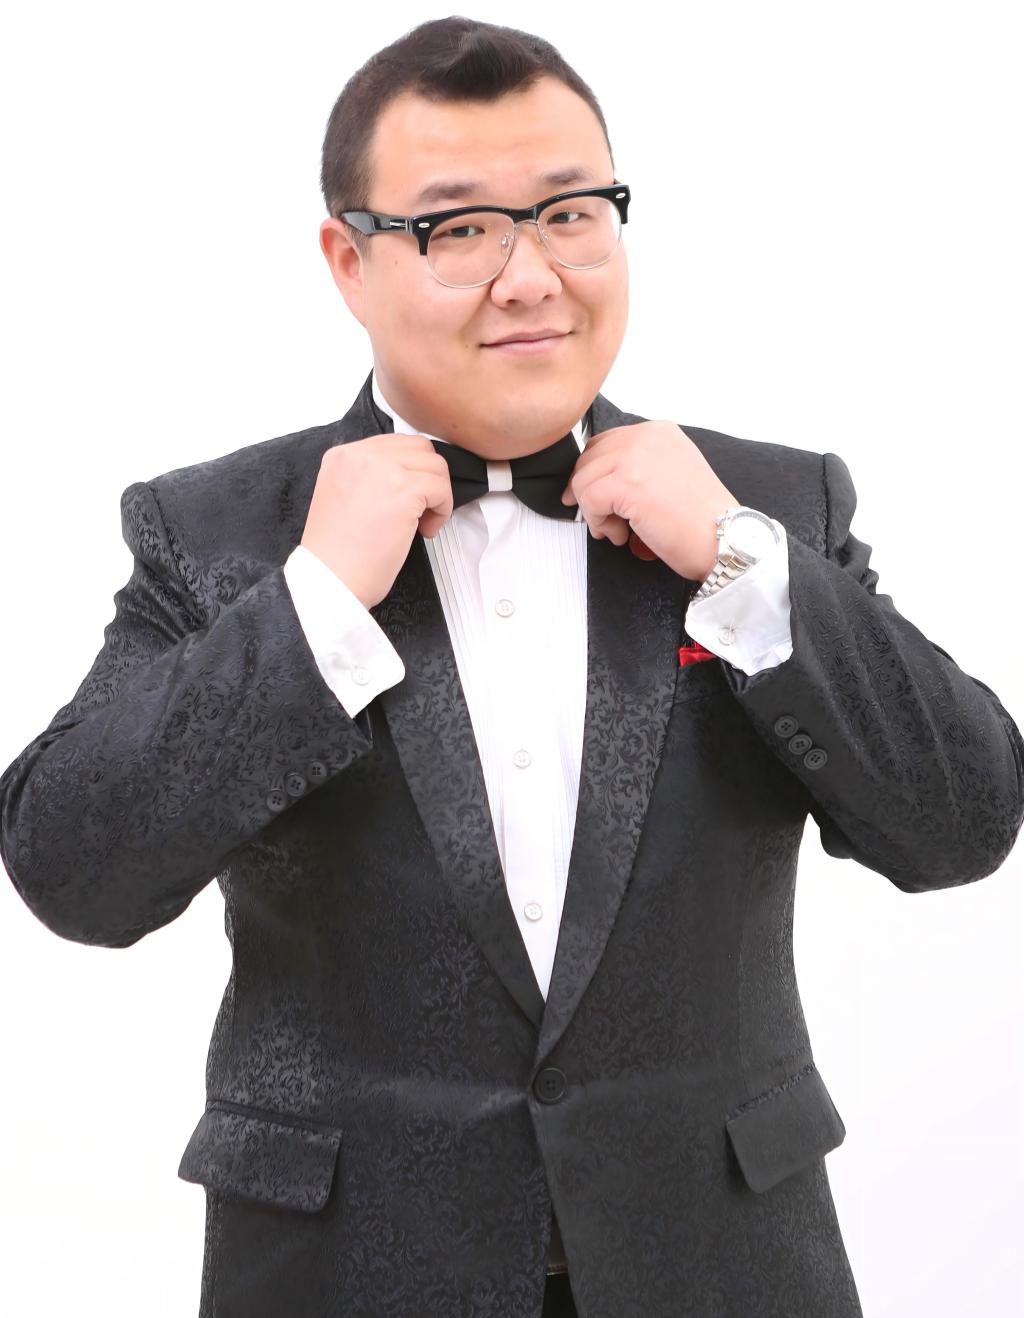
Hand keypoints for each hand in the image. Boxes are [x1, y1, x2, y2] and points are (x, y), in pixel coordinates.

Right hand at [300, 434, 452, 608]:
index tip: (406, 499)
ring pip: (435, 465)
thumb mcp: (343, 497)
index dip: (410, 472)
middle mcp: (360, 455)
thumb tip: (407, 476)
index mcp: (342, 456)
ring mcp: (382, 469)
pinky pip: (441, 487)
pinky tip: (424, 530)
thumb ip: (368, 479)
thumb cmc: (337, 554)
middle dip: (427, 478)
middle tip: (419, 510)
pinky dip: (442, 510)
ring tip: (421, 523)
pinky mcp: (403, 490)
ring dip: (437, 494)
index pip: (395, 444)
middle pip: (419, 448)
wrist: (330, 580)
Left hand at [560, 420, 740, 580]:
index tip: (589, 498)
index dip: (592, 474)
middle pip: (589, 459)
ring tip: (619, 531)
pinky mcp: (627, 483)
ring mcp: (635, 457)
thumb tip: (597, 478)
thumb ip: (638, 466)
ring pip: (583, 480)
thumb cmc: (701, 519)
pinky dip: (598, 523)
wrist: (723, 538)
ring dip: (594, 512)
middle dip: (588, 493)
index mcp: (658, 432)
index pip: (605, 443)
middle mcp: (646, 436)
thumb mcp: (670, 474)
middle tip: (604, 521)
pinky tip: (622, 536)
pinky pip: (589, 500)